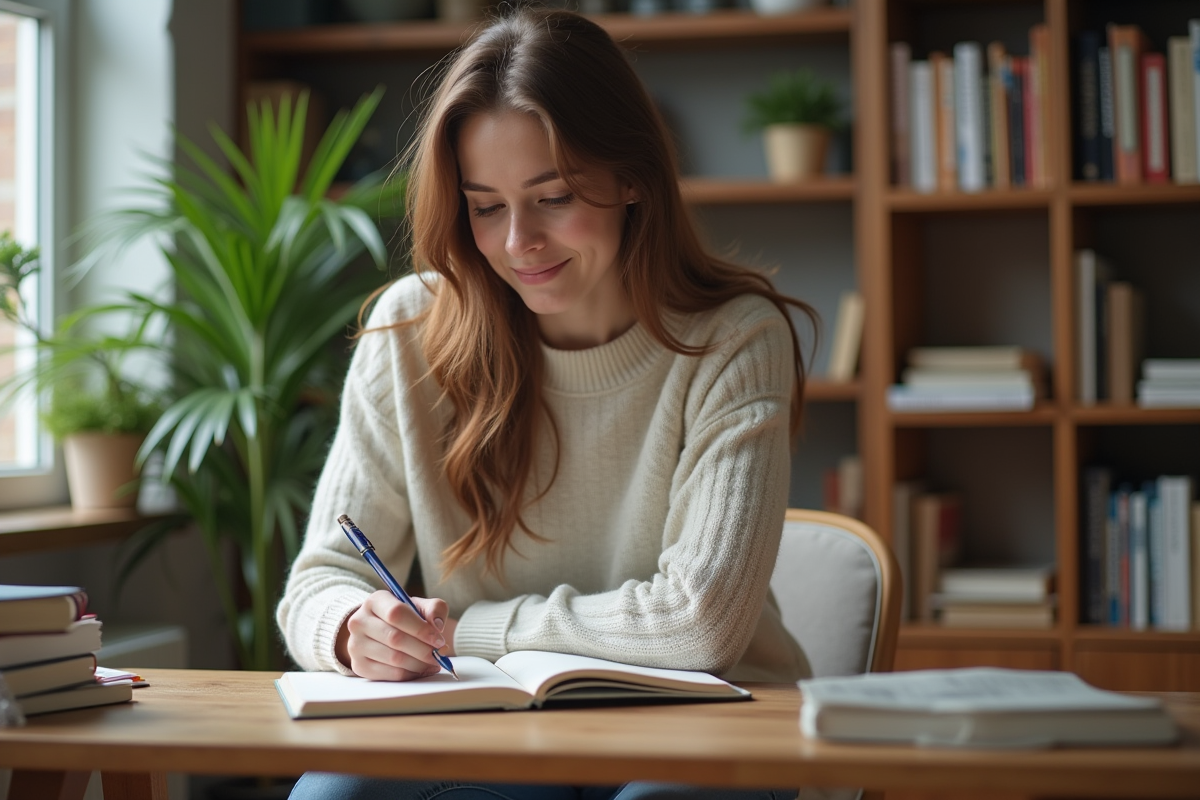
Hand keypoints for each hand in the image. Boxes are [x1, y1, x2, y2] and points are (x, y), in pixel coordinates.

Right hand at [335, 590, 453, 680]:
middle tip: (440, 654)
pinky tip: (421, 669)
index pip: (396, 613)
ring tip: (433, 662)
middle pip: (395, 638)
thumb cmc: (404, 617)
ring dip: (419, 663)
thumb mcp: (420, 606)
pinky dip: (411, 674)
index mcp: (375, 601)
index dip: (421, 629)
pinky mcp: (359, 666)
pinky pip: (390, 674)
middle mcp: (359, 621)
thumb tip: (437, 625)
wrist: (380, 631)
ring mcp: (356, 645)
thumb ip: (434, 609)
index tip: (439, 640)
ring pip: (394, 658)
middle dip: (423, 649)